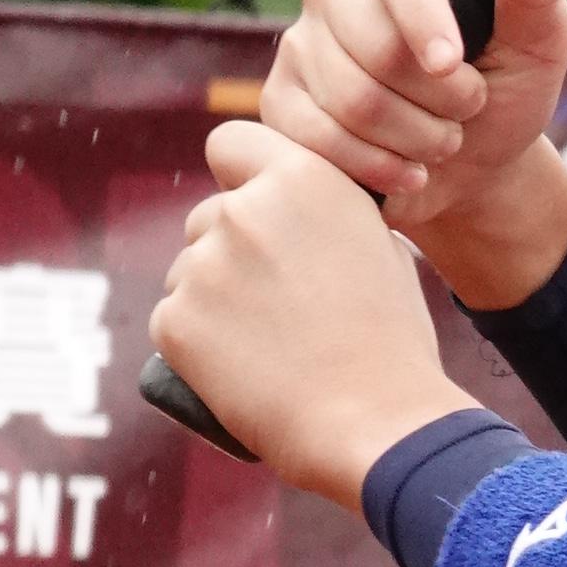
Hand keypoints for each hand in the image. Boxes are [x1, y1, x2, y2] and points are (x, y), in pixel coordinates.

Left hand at [151, 127, 480, 507]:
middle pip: (209, 217)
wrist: (378, 424)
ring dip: (212, 297)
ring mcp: (202, 266)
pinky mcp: (174, 321)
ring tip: (269, 346)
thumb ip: (330, 216)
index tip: (258, 209)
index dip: (241, 175)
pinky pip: (173, 320)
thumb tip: (297, 216)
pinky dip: (196, 345)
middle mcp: (244, 210)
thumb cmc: (393, 343)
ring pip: (188, 271)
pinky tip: (244, 370)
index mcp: (304, 179)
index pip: (232, 142)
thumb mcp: (382, 249)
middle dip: (229, 251)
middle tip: (277, 306)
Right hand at [262, 0, 566, 304]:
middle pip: (378, 51)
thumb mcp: (537, 42)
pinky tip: (407, 170)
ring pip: (353, 104)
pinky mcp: (280, 102)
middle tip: (468, 111)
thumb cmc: (506, 91)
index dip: (427, 23)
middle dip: (442, 101)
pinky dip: (378, 168)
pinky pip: (319, 141)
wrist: (472, 168)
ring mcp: (299, 45)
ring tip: (442, 140)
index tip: (453, 66)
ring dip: (418, 141)